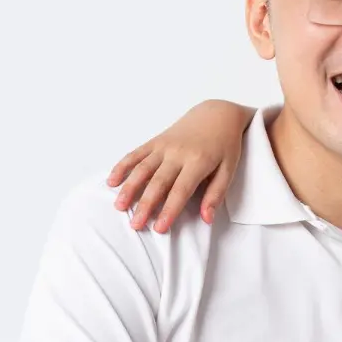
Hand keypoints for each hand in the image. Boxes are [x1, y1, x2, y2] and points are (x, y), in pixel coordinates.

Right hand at [108, 100, 253, 231]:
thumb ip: (216, 194)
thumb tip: (206, 218)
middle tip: (135, 224)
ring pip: (142, 168)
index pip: (180, 190)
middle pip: (158, 182)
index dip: (169, 210)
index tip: (159, 228)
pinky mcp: (155, 140)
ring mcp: (164, 145)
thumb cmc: (225, 145)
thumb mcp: (229, 169)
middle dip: (145, 205)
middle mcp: (178, 153)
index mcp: (198, 161)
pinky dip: (122, 166)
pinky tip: (112, 181)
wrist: (217, 114)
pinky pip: (135, 154)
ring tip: (119, 206)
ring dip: (129, 188)